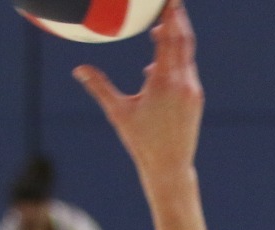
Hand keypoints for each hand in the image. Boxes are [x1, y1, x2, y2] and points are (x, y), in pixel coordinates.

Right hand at [74, 2, 203, 189]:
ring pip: (187, 54)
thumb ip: (99, 87)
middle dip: (178, 17)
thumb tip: (78, 69)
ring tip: (163, 23)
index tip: (170, 0)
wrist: (171, 167)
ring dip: (176, 36)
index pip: (170, 39)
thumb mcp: (118, 112)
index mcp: (165, 82)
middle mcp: (183, 83)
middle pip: (184, 40)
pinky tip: (161, 55)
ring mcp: (193, 90)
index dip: (170, 16)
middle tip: (173, 0)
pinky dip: (176, 56)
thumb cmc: (142, 142)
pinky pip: (186, 69)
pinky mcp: (196, 98)